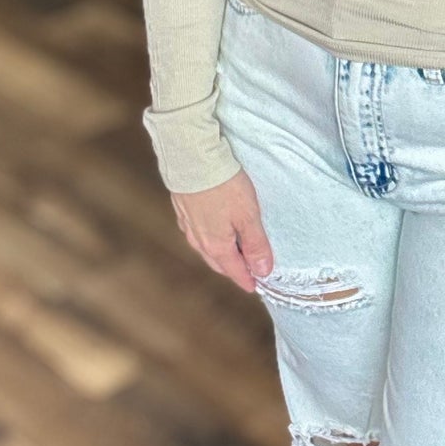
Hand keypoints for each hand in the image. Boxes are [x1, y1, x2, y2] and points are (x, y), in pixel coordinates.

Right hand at [170, 170, 273, 292]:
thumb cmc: (223, 186)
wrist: (192, 159)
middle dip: (233, 269)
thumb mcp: (248, 216)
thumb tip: (262, 271)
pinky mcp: (182, 210)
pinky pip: (196, 233)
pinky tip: (212, 231)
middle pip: (219, 263)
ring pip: (205, 249)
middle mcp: (199, 240)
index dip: (247, 280)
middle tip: (246, 272)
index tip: (255, 286)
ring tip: (232, 253)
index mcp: (217, 246)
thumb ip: (256, 244)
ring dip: (219, 254)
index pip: (234, 271)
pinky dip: (208, 238)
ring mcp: (188, 226)